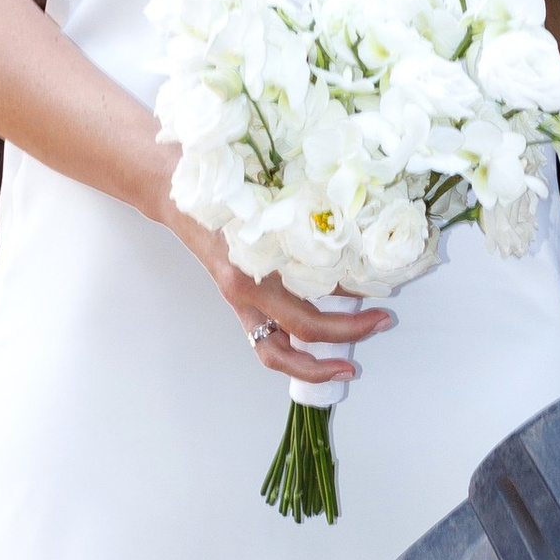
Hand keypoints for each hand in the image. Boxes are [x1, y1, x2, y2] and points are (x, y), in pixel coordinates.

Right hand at [168, 206, 393, 387]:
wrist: (176, 192)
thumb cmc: (226, 192)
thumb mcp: (272, 210)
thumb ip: (308, 236)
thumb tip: (356, 261)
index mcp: (257, 266)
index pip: (312, 305)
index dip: (351, 314)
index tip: (383, 307)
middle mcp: (247, 288)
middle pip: (302, 331)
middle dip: (346, 335)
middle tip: (381, 324)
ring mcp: (238, 299)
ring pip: (274, 353)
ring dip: (312, 365)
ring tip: (344, 367)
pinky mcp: (236, 301)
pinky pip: (264, 340)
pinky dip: (292, 349)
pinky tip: (316, 348)